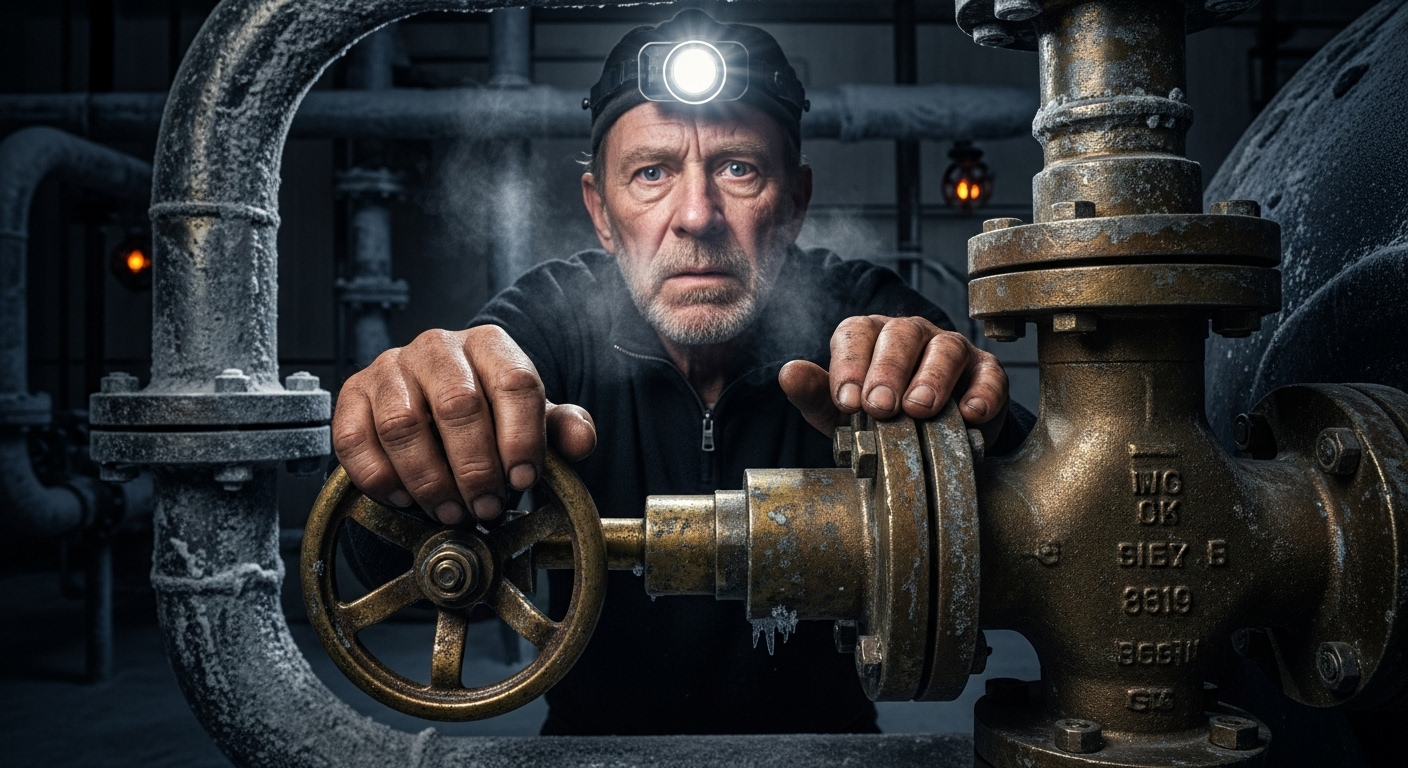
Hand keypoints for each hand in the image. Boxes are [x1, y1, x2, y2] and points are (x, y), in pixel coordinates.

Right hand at [332, 326, 596, 523]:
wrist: (431, 406)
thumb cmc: (487, 413)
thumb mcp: (530, 418)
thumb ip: (561, 428)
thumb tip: (581, 440)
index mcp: (490, 345)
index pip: (514, 383)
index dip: (521, 437)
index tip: (523, 480)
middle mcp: (437, 347)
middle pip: (458, 405)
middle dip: (475, 468)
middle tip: (486, 508)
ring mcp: (390, 367)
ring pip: (404, 425)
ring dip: (429, 480)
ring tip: (450, 512)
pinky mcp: (352, 394)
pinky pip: (356, 440)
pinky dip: (381, 479)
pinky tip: (405, 500)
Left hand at [778, 315, 1008, 443]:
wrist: (927, 444)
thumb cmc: (878, 420)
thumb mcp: (839, 412)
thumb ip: (814, 394)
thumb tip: (788, 373)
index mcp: (870, 336)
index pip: (856, 333)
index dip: (851, 364)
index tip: (848, 401)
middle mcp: (911, 335)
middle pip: (901, 334)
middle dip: (889, 371)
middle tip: (881, 407)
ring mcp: (951, 349)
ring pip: (946, 349)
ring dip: (932, 379)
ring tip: (920, 410)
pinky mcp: (986, 372)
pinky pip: (988, 375)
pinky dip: (981, 394)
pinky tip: (968, 415)